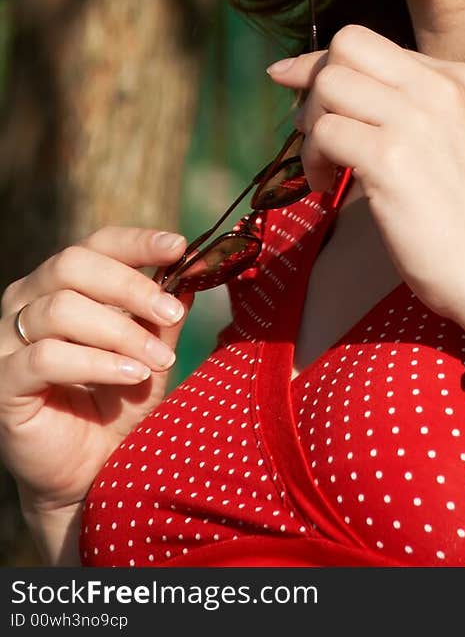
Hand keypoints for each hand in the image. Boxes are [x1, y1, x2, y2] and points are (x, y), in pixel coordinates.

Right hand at [0, 228, 191, 550]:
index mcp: (59, 284)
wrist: (90, 474)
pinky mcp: (3, 383)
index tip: (179, 247)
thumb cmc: (117, 406)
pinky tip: (131, 375)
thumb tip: (195, 269)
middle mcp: (25, 302)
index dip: (136, 242)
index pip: (95, 244)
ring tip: (159, 362)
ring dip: (121, 332)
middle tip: (173, 314)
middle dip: (131, 286)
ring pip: (61, 309)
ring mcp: (7, 342)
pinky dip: (97, 362)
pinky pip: (47, 357)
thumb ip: (165, 313)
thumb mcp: (152, 352)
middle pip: (73, 265)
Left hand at [267, 25, 464, 340]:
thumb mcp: (456, 137)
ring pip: (329, 83)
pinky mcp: (391, 159)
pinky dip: (312, 159)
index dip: (329, 64)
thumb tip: (340, 94)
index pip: (373, 45)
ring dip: (311, 124)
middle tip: (310, 125)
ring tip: (323, 164)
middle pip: (347, 45)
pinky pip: (325, 133)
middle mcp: (438, 86)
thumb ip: (412, 108)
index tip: (303, 88)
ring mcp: (415, 119)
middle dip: (315, 80)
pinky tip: (325, 185)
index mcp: (457, 77)